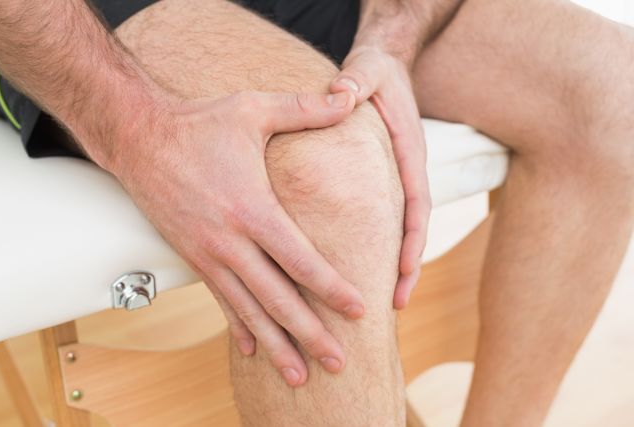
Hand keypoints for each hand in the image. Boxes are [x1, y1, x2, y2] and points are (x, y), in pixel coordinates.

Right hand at [110, 90, 361, 386]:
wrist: (138, 138)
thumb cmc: (199, 123)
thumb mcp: (253, 108)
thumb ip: (304, 108)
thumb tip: (349, 97)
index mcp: (251, 208)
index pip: (300, 260)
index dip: (331, 288)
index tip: (357, 312)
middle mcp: (230, 241)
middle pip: (277, 298)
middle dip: (310, 333)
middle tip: (338, 363)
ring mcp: (208, 254)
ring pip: (248, 310)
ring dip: (276, 344)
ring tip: (299, 376)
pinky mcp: (193, 258)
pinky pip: (220, 301)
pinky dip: (238, 327)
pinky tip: (253, 350)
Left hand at [330, 47, 430, 308]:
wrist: (384, 62)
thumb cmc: (376, 69)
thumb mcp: (366, 69)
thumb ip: (357, 80)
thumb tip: (342, 93)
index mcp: (409, 151)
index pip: (416, 202)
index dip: (412, 238)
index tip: (404, 270)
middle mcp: (408, 168)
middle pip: (414, 225)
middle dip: (408, 264)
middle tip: (396, 304)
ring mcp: (398, 175)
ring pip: (403, 226)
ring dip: (399, 261)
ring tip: (389, 300)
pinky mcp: (386, 177)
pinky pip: (388, 215)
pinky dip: (385, 243)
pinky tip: (365, 265)